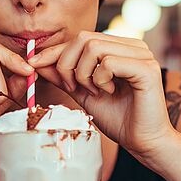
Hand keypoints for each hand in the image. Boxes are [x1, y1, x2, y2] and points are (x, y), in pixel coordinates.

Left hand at [28, 31, 177, 158]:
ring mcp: (142, 54)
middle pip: (84, 38)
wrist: (143, 142)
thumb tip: (38, 62)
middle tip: (74, 88)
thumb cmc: (118, 119)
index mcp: (120, 48)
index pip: (81, 39)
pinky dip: (100, 80)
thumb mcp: (84, 94)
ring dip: (84, 74)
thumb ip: (65, 77)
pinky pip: (109, 63)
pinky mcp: (147, 68)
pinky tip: (109, 92)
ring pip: (94, 48)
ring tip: (94, 92)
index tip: (34, 64)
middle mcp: (133, 46)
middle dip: (68, 65)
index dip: (55, 51)